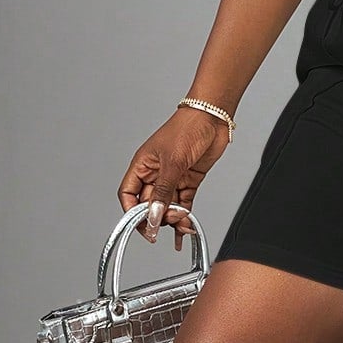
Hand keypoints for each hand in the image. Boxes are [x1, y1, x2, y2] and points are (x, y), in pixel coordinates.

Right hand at [118, 105, 232, 248]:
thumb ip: (164, 192)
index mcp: (142, 165)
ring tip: (182, 223)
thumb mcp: (172, 163)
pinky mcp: (188, 180)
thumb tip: (154, 215)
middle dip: (156, 217)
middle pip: (148, 204)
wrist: (213, 118)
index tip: (143, 225)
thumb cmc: (187, 128)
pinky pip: (183, 203)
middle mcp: (155, 173)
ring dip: (173, 218)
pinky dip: (185, 214)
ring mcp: (172, 177)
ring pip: (167, 205)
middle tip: (166, 225)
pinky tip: (187, 225)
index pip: (129, 195)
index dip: (132, 212)